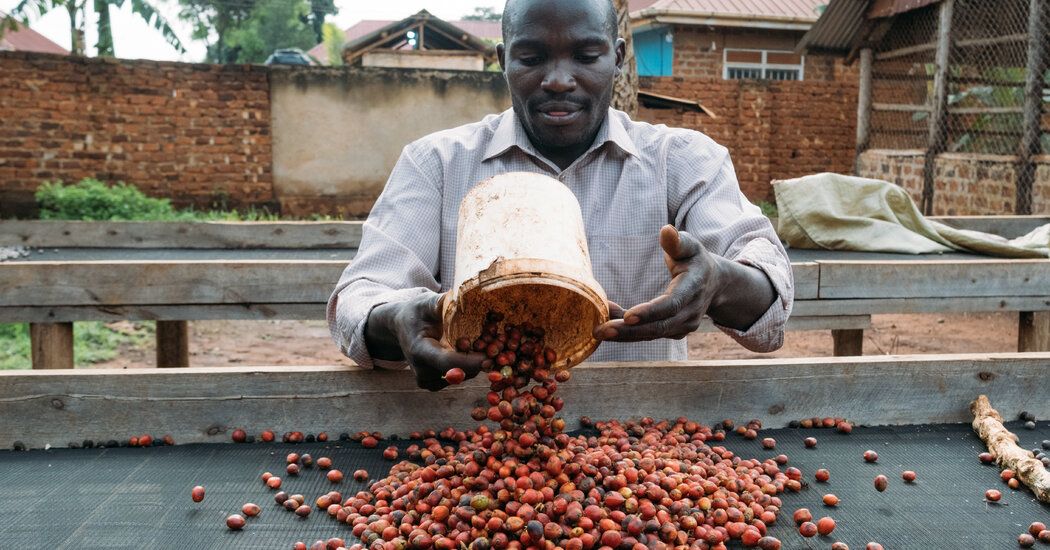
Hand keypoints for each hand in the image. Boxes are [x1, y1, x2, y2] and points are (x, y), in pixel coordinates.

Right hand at [367, 292, 486, 390]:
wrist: (401, 327)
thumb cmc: (416, 312)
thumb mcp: (427, 302)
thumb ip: (444, 303)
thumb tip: (465, 297)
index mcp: (419, 351)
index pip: (447, 362)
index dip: (470, 361)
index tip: (490, 356)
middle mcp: (422, 370)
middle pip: (460, 371)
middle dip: (481, 359)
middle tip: (498, 344)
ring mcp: (428, 381)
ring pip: (464, 375)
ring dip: (478, 361)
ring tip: (486, 343)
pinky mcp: (435, 384)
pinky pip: (461, 377)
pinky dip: (471, 365)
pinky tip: (474, 350)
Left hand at [593, 225, 724, 341]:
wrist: (714, 283)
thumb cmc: (695, 260)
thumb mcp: (691, 246)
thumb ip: (678, 241)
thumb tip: (666, 230)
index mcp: (694, 288)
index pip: (672, 304)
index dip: (650, 312)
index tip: (627, 316)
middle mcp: (690, 312)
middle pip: (659, 327)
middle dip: (629, 331)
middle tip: (600, 331)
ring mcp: (683, 326)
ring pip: (652, 335)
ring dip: (624, 334)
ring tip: (598, 330)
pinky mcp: (673, 332)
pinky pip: (649, 334)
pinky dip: (628, 332)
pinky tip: (607, 323)